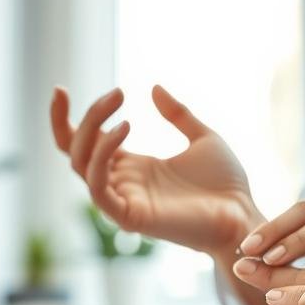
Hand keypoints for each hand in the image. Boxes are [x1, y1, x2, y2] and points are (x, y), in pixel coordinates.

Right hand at [50, 85, 263, 255]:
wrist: (243, 216)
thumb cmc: (227, 186)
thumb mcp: (204, 138)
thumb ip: (177, 114)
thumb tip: (154, 88)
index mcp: (131, 167)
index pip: (82, 143)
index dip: (64, 118)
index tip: (61, 89)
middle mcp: (121, 183)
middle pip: (75, 150)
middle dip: (81, 117)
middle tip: (116, 92)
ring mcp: (122, 200)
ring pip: (80, 164)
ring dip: (91, 128)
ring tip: (119, 99)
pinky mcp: (128, 216)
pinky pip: (98, 186)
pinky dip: (102, 154)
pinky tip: (125, 127)